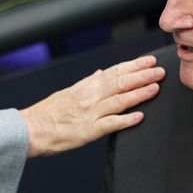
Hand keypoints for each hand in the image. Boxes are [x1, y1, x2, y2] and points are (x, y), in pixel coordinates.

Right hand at [19, 54, 163, 156]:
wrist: (32, 128)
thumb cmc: (47, 113)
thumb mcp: (67, 92)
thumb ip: (87, 83)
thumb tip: (101, 73)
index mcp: (85, 86)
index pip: (114, 72)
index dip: (133, 66)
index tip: (148, 61)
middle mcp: (89, 97)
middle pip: (120, 83)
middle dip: (142, 76)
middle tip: (160, 71)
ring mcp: (90, 113)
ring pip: (119, 100)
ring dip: (139, 93)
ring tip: (155, 88)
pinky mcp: (89, 131)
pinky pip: (111, 123)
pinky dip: (126, 119)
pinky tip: (140, 116)